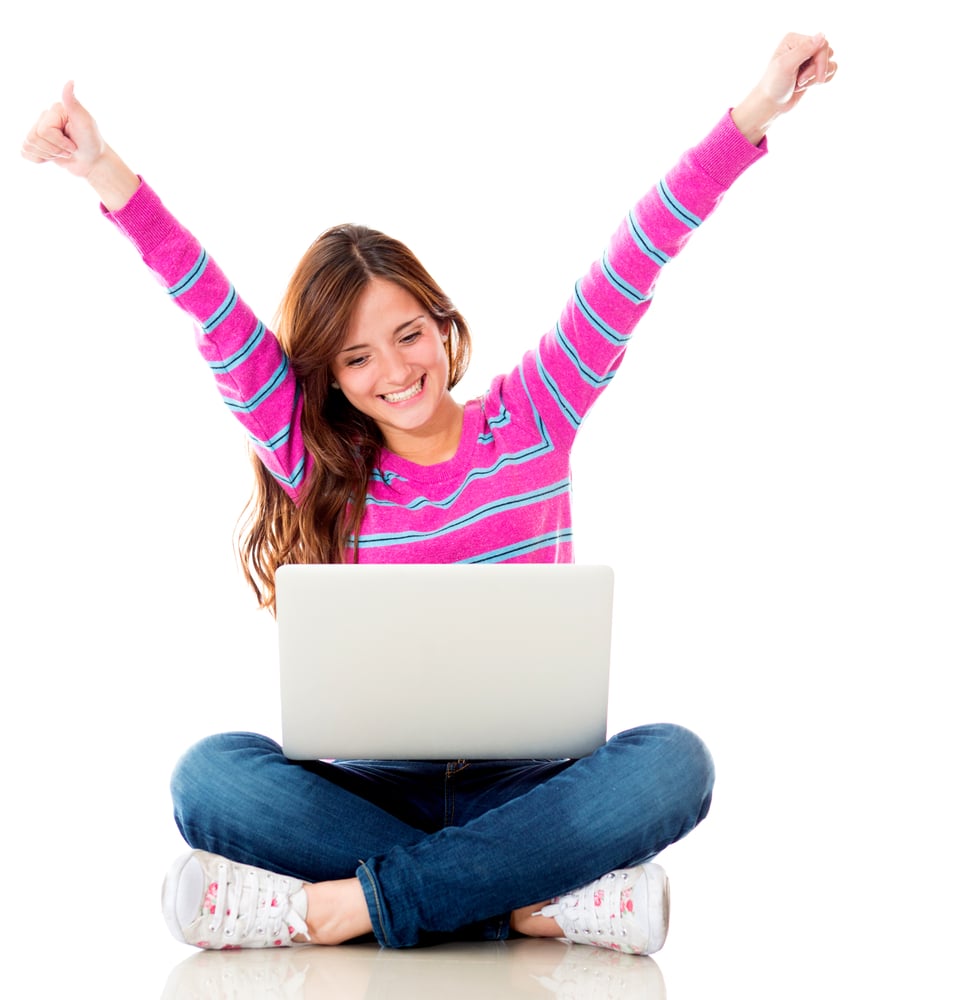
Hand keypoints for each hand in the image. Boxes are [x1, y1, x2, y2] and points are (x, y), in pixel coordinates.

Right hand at [21, 82, 139, 210]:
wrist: (93, 162)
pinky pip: (26, 153)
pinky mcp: (36, 144)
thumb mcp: (85, 123)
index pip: (44, 131)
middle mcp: (44, 117)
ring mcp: (39, 130)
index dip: (59, 142)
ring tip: (64, 152)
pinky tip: (53, 156)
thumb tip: (70, 82)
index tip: (74, 144)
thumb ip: (74, 104)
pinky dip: (40, 159)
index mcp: (54, 111)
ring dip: (49, 155)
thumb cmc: (92, 142)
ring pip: (29, 146)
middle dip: (55, 150)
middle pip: (34, 138)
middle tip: (70, 149)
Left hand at [759, 33, 836, 111]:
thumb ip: (804, 49)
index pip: (821, 44)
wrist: (770, 104)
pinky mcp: (813, 70)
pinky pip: (830, 70)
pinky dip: (821, 80)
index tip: (806, 78)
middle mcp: (803, 46)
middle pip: (827, 52)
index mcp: (794, 40)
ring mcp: (809, 58)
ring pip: (829, 62)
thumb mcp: (786, 65)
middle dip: (816, 70)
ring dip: (816, 77)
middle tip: (800, 82)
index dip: (820, 61)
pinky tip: (806, 86)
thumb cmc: (773, 85)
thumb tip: (822, 35)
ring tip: (799, 84)